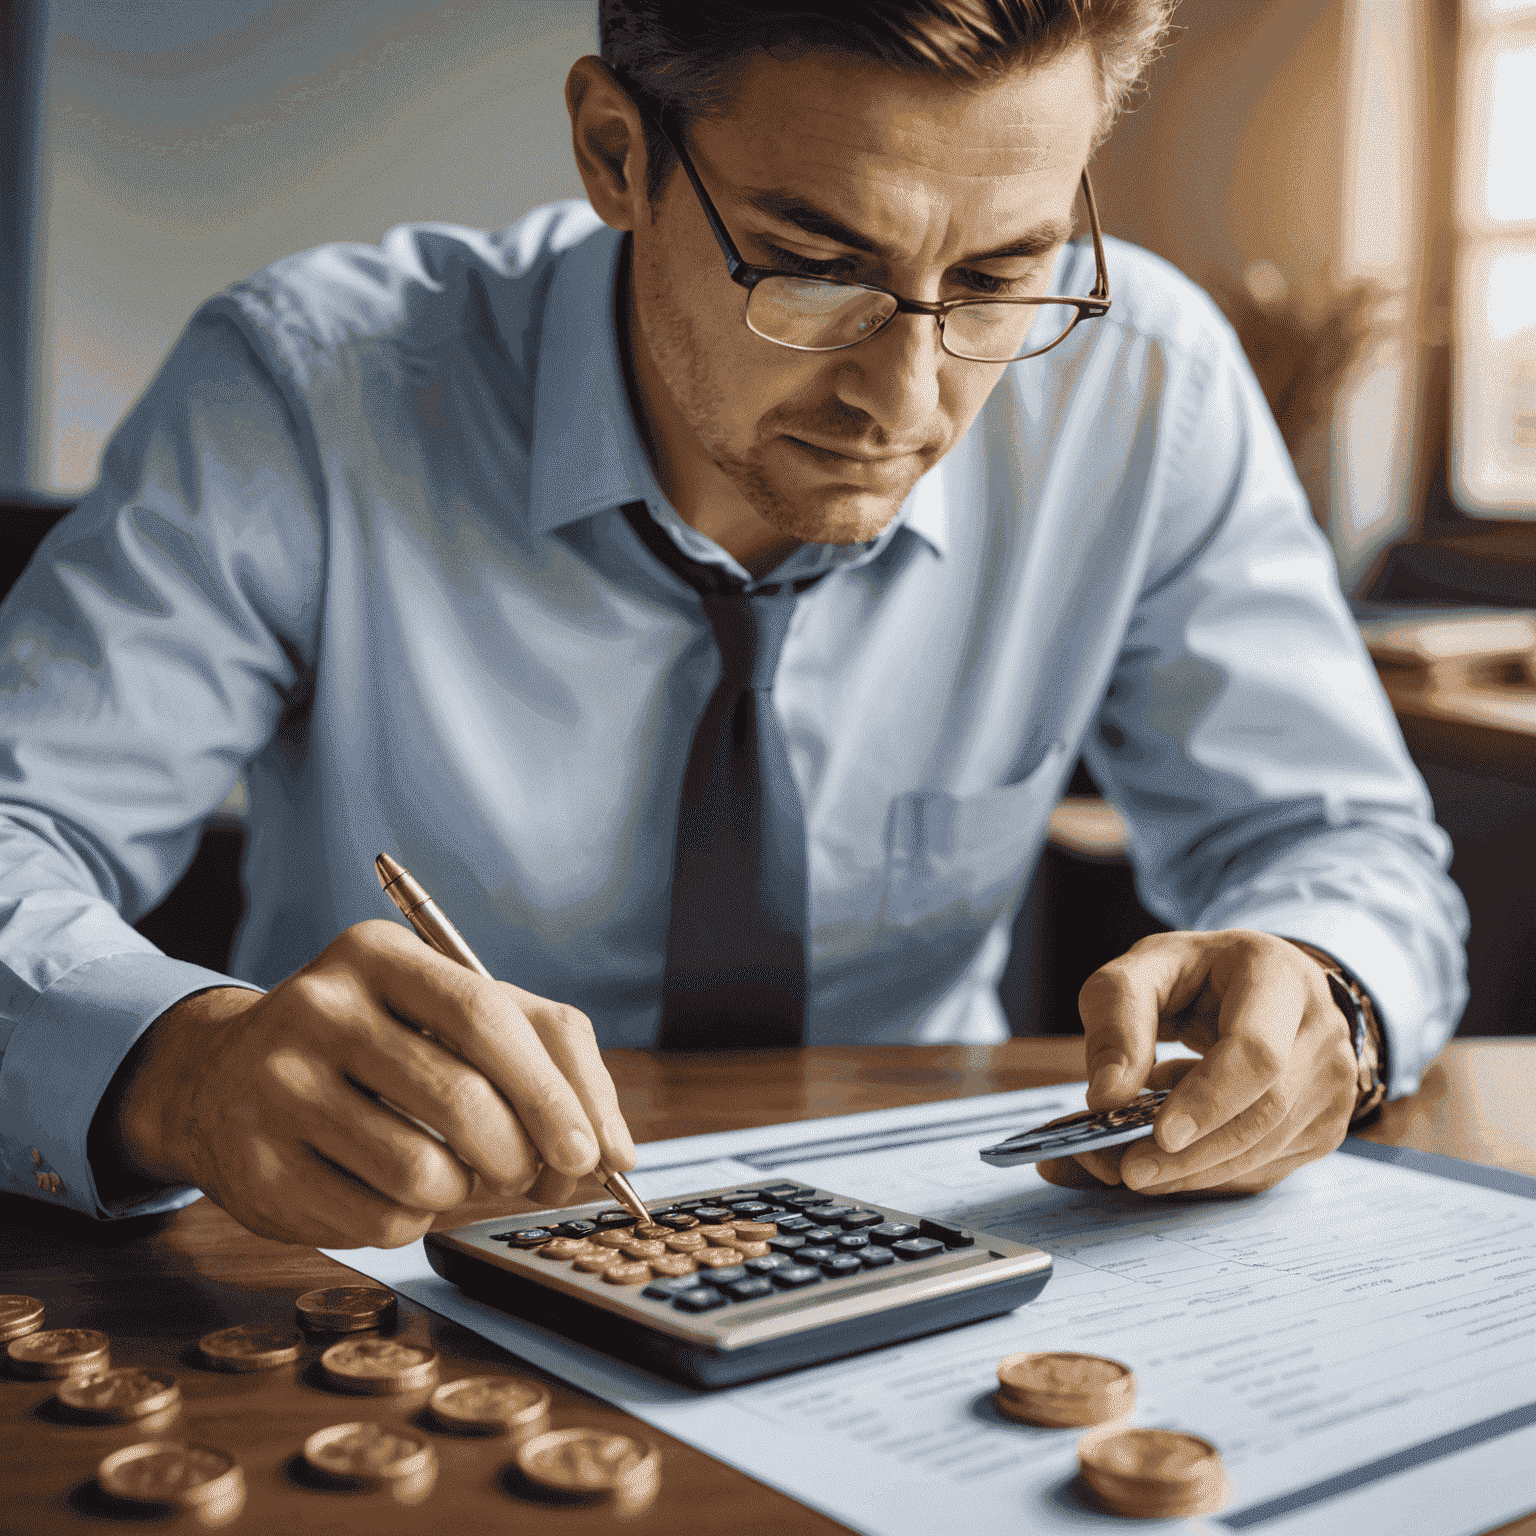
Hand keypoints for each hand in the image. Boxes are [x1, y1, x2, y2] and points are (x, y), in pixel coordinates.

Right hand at [103, 920, 636, 1246]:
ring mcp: (275, 1086)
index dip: (550, 1093)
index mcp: (378, 955)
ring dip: (465, 1190)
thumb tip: (617, 1154)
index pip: (484, 1016)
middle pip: (460, 1100)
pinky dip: (411, 1219)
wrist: (224, 1079)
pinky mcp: (254, 1167)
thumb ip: (551, 1060)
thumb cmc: (380, 1046)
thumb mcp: (457, 1018)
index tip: (589, 1154)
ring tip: (456, 1171)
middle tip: (526, 1172)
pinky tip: (394, 1189)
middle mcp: (318, 1008)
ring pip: (421, 1171)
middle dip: (518, 1155)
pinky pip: (375, 1220)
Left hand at [1037, 930, 1356, 1196]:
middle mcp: (1322, 1031)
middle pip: (1265, 1110)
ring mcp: (1334, 1083)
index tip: (1161, 1134)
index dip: (1210, 1098)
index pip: (1258, 1050)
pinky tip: (1170, 1161)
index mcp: (1279, 977)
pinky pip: (1266, 1167)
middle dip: (1193, 1152)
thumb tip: (1106, 1096)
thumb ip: (1117, 1020)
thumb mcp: (1142, 971)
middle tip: (1129, 1170)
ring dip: (1195, 1171)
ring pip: (1266, 1149)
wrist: (1251, 982)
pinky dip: (1211, 1174)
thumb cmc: (1192, 975)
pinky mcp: (1325, 1125)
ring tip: (1135, 1166)